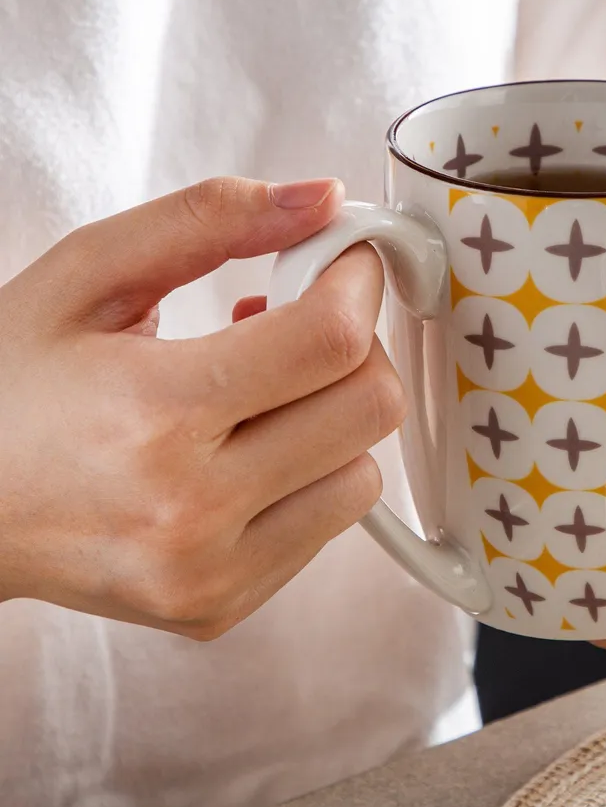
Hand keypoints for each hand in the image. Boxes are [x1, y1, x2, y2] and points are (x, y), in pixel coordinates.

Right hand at [0, 177, 405, 639]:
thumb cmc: (5, 388)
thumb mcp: (84, 277)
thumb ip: (207, 221)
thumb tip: (324, 200)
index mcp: (154, 414)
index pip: (330, 341)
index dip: (355, 283)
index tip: (341, 261)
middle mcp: (190, 511)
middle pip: (369, 409)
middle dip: (355, 345)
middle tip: (302, 320)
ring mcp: (210, 575)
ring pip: (364, 473)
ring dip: (334, 416)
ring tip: (262, 390)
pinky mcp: (220, 606)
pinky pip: (327, 526)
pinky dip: (308, 474)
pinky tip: (246, 447)